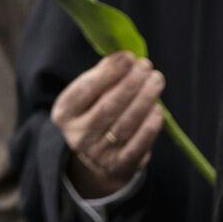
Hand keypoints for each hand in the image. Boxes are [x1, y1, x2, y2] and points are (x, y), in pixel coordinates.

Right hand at [50, 51, 165, 198]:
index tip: (128, 57)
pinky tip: (157, 109)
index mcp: (64, 113)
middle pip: (108, 106)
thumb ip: (102, 78)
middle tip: (147, 66)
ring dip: (144, 99)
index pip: (86, 89)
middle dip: (131, 83)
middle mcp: (78, 135)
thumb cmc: (96, 116)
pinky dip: (150, 125)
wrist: (97, 162)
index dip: (109, 72)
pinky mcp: (120, 165)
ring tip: (156, 81)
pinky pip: (139, 143)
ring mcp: (99, 153)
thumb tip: (126, 59)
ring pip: (126, 124)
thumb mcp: (88, 98)